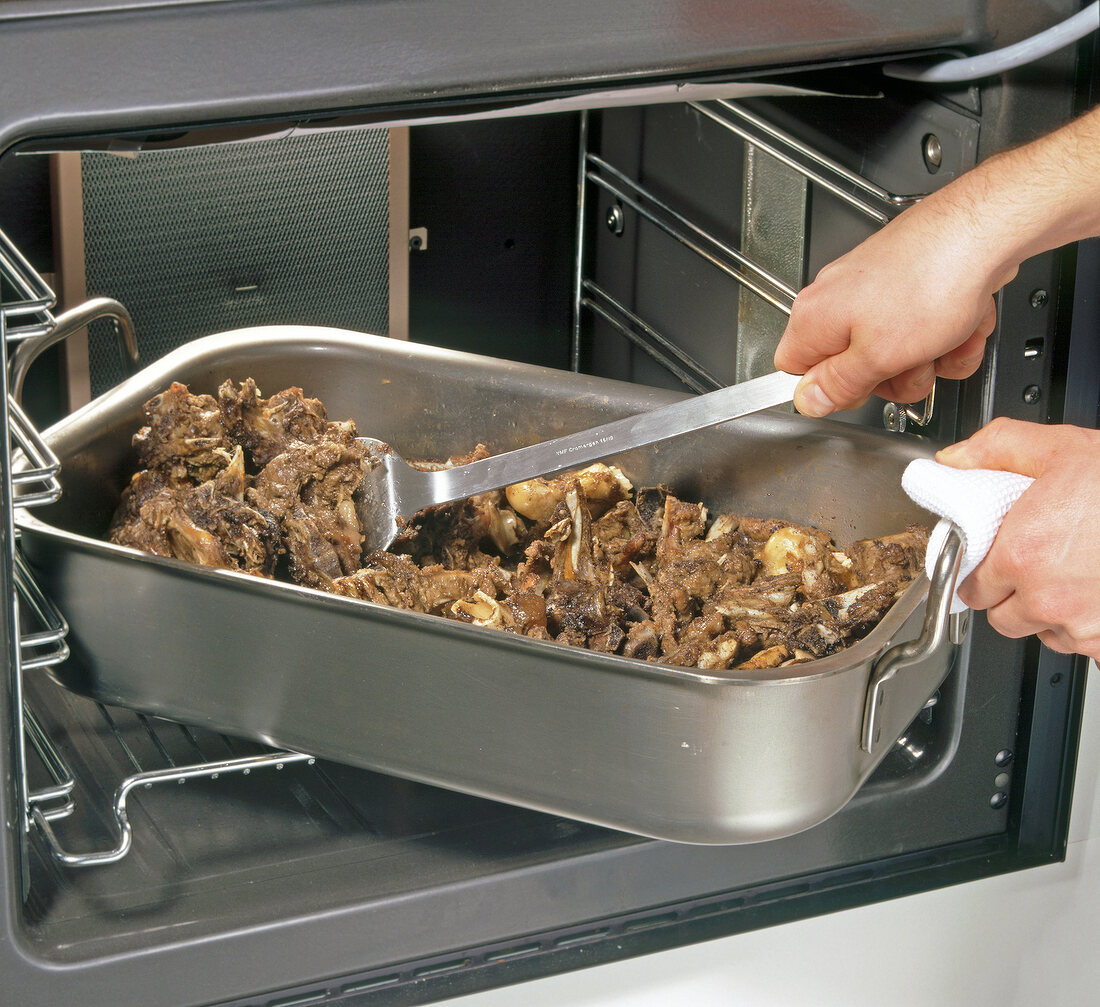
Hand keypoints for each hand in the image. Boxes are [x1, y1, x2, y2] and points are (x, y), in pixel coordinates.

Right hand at [773, 105, 1099, 417]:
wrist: (986, 230)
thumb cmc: (933, 279)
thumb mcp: (878, 357)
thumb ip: (838, 385)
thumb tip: (807, 401)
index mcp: (815, 317)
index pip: (795, 371)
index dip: (829, 389)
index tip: (859, 390)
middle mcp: (837, 298)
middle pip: (854, 368)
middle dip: (894, 377)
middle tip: (912, 366)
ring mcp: (875, 288)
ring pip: (897, 352)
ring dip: (931, 357)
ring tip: (946, 338)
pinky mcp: (910, 282)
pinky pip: (924, 329)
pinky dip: (950, 332)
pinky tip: (962, 322)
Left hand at [937, 418, 1099, 659]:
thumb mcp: (1060, 447)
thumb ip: (995, 449)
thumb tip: (955, 460)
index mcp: (1022, 555)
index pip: (970, 588)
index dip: (979, 574)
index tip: (990, 563)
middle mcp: (1048, 598)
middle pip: (1002, 618)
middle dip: (1010, 596)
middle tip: (1030, 567)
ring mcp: (1083, 625)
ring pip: (1044, 635)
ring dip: (1049, 614)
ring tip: (1069, 577)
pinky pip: (1085, 648)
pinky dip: (1087, 629)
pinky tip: (1094, 596)